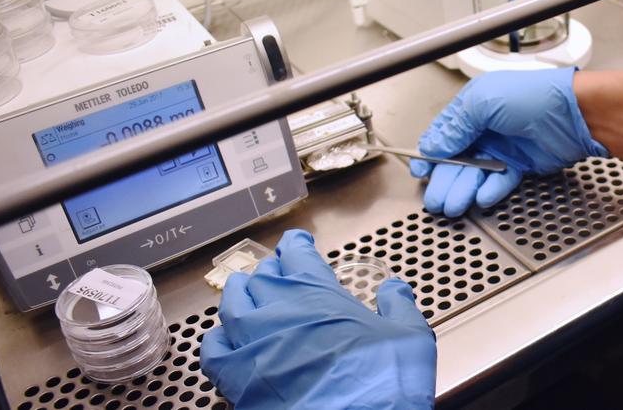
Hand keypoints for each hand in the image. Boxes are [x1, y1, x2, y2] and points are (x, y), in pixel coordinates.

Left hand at [200, 230, 435, 408]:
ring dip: (238, 292)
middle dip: (270, 270)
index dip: (296, 245)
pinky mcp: (235, 376)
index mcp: (318, 293)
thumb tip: (395, 289)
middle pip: (262, 277)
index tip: (297, 242)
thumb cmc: (380, 381)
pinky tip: (223, 337)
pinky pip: (213, 348)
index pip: (297, 254)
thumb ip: (399, 307)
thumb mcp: (409, 337)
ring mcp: (252, 341)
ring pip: (231, 303)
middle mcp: (279, 310)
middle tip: (275, 270)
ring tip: (243, 289)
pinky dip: (217, 338)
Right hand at [411, 67, 607, 216]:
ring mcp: (504, 146)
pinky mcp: (522, 164)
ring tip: (454, 205)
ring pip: (477, 173)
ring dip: (464, 189)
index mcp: (474, 106)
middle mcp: (487, 127)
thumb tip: (434, 145)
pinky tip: (481, 198)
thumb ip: (456, 126)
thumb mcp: (483, 102)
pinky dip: (491, 189)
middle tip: (435, 200)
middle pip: (458, 158)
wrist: (575, 113)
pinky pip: (500, 180)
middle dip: (445, 180)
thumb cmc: (535, 95)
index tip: (421, 171)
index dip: (430, 153)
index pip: (444, 133)